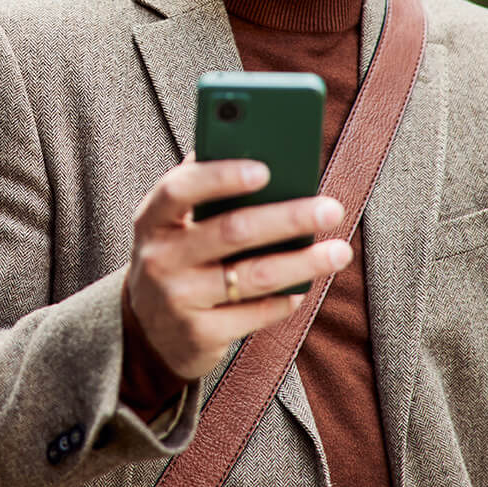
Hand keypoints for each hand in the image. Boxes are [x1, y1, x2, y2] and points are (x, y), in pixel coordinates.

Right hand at [126, 154, 351, 379]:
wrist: (147, 330)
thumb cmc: (177, 255)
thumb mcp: (175, 223)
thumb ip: (206, 189)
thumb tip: (263, 151)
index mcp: (153, 218)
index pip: (181, 190)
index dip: (221, 177)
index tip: (265, 170)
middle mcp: (160, 258)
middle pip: (233, 231)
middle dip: (288, 218)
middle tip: (330, 209)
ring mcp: (178, 299)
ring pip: (254, 275)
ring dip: (304, 262)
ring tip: (340, 252)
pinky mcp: (200, 335)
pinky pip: (255, 313)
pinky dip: (285, 299)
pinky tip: (304, 287)